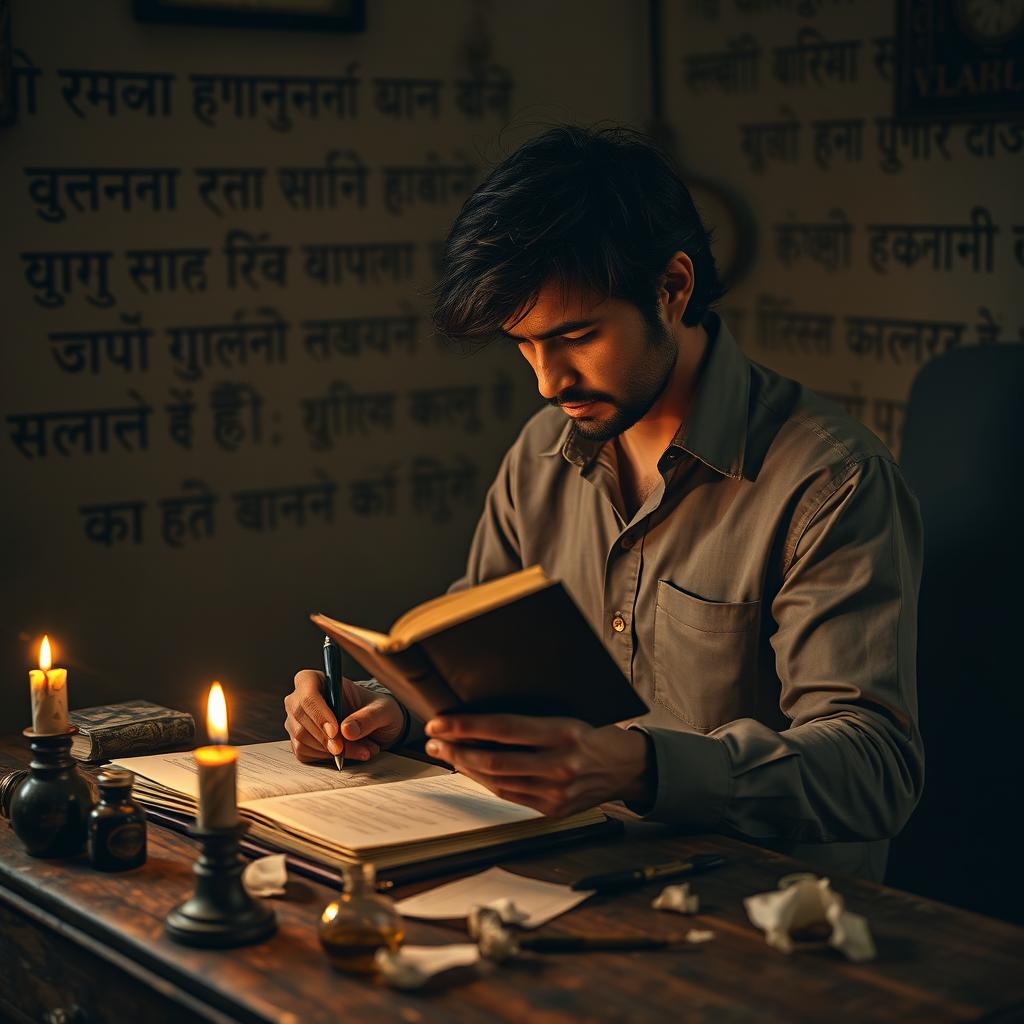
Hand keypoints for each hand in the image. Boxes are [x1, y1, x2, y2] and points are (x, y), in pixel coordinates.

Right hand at [284, 670, 404, 763]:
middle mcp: (302, 697)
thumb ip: (368, 717)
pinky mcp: (298, 740)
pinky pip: (303, 752)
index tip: (335, 731)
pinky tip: (346, 754)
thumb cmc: (377, 710)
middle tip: (349, 748)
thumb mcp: (384, 710)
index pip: (307, 689)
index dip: (318, 711)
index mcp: (320, 679)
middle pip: (300, 715)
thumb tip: (346, 729)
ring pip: (301, 737)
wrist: (376, 728)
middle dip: (325, 736)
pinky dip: (326, 758)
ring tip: (362, 750)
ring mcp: (297, 719)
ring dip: (331, 750)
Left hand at [423, 714, 654, 816]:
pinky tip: (470, 769)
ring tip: (444, 752)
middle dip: (456, 749)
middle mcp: (560, 764)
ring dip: (465, 767)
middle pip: (494, 761)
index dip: (466, 727)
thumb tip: (479, 718)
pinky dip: (485, 782)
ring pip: (497, 782)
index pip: (504, 729)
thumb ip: (529, 720)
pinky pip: (509, 795)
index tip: (439, 722)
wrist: (628, 766)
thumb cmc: (594, 731)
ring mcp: (556, 791)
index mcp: (563, 733)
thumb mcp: (566, 715)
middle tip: (433, 738)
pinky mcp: (553, 810)